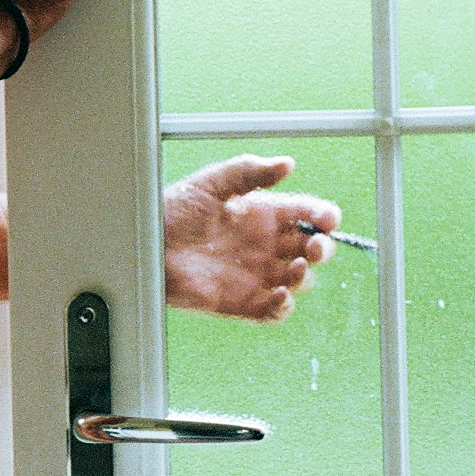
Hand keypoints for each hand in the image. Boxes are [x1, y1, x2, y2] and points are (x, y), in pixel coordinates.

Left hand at [164, 156, 338, 321]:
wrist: (146, 245)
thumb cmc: (173, 210)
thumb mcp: (212, 183)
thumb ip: (249, 172)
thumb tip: (288, 163)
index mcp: (262, 215)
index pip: (305, 215)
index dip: (322, 216)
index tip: (328, 218)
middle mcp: (263, 246)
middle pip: (310, 249)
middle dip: (322, 247)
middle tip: (315, 245)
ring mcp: (254, 275)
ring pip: (298, 280)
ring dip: (304, 276)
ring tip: (294, 268)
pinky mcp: (240, 302)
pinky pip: (272, 312)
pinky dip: (284, 308)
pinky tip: (280, 295)